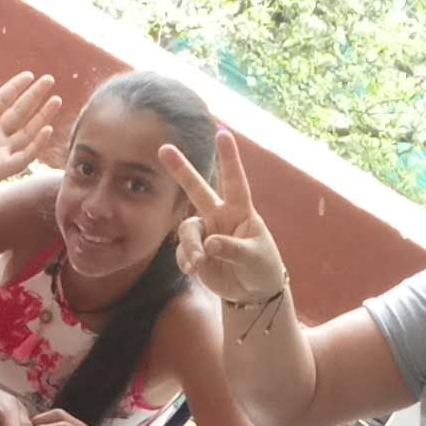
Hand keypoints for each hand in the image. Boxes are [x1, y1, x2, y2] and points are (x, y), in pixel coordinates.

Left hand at [0, 72, 64, 228]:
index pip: (1, 101)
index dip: (15, 88)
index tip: (28, 74)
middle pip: (19, 112)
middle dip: (34, 96)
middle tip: (49, 79)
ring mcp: (0, 153)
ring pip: (27, 131)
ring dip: (43, 116)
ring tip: (56, 99)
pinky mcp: (3, 169)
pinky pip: (25, 155)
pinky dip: (37, 143)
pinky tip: (48, 129)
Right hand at [160, 130, 289, 306]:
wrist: (252, 292)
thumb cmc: (261, 267)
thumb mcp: (254, 258)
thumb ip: (233, 249)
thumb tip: (209, 244)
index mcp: (241, 211)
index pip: (235, 181)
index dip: (229, 158)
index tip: (222, 133)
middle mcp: (220, 217)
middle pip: (197, 189)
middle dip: (181, 170)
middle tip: (164, 149)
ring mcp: (205, 233)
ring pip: (187, 230)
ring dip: (190, 246)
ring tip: (198, 263)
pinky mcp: (195, 252)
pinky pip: (182, 252)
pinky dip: (186, 260)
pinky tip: (195, 270)